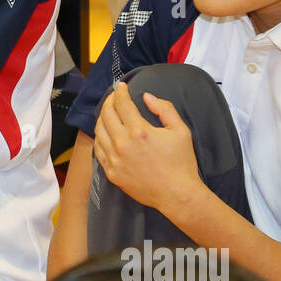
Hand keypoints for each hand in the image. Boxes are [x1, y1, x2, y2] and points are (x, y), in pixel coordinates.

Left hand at [91, 82, 202, 214]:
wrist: (177, 194)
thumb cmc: (181, 162)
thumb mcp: (181, 130)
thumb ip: (164, 109)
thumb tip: (146, 97)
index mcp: (139, 132)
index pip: (122, 104)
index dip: (120, 92)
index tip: (121, 86)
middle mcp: (122, 144)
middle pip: (106, 115)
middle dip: (109, 101)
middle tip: (114, 97)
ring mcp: (114, 160)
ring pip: (99, 131)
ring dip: (102, 118)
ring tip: (109, 112)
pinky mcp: (111, 173)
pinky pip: (98, 150)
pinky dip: (100, 137)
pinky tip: (106, 133)